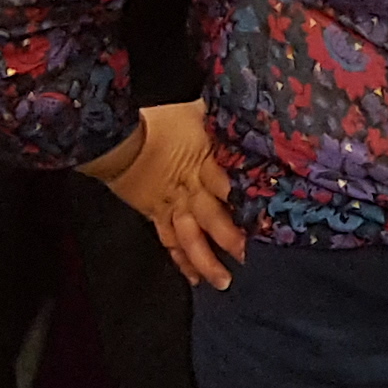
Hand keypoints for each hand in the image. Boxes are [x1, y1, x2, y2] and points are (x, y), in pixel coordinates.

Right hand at [84, 102, 241, 290]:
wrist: (117, 135)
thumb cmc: (159, 120)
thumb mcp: (196, 112)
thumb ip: (222, 117)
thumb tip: (248, 106)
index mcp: (204, 163)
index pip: (230, 185)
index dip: (249, 202)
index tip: (271, 220)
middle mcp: (190, 189)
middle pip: (213, 218)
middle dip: (230, 240)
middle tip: (249, 257)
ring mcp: (172, 206)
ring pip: (191, 239)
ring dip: (206, 261)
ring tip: (224, 281)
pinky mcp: (157, 215)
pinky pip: (170, 242)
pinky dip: (182, 260)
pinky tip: (195, 276)